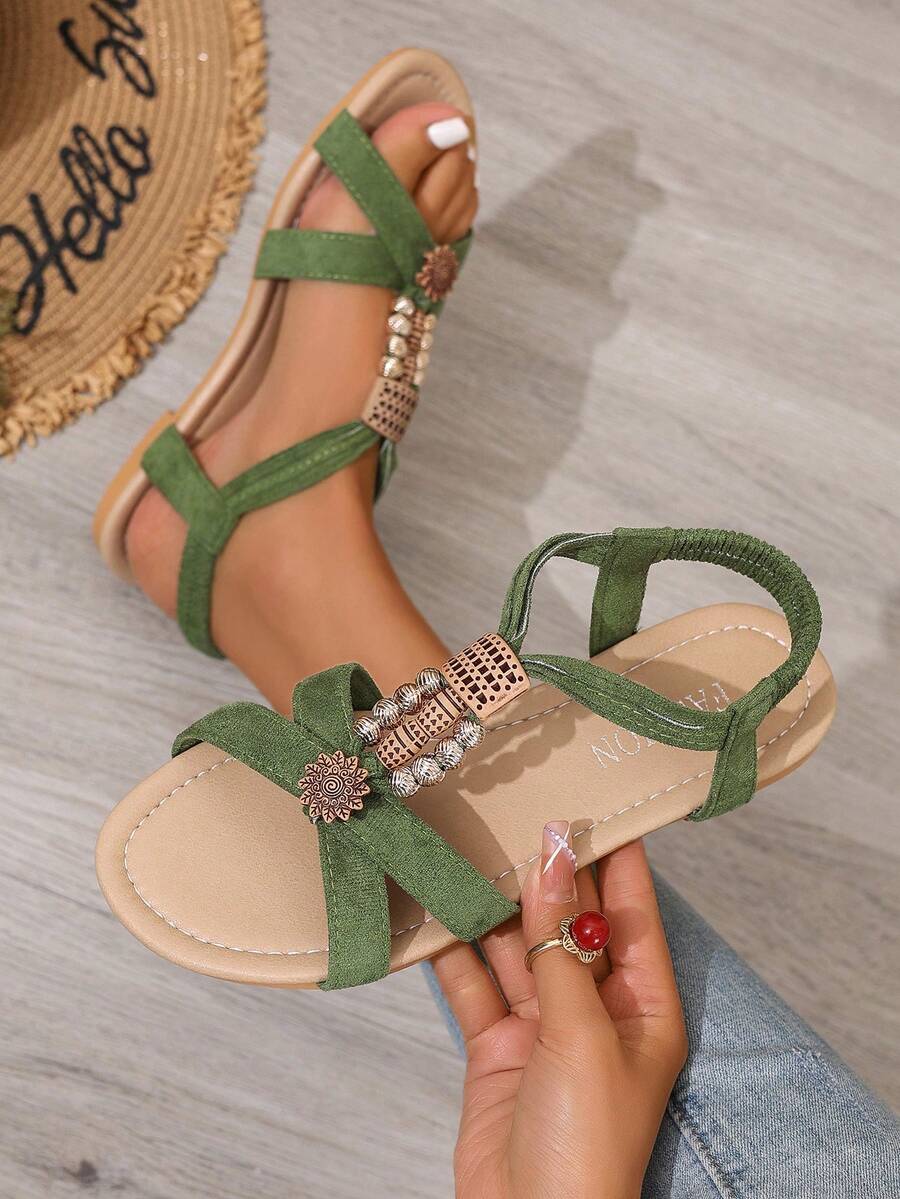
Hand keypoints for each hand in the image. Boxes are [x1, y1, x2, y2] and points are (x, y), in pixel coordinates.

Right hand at [433, 825, 686, 1198]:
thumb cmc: (586, 1143)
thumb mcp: (583, 1032)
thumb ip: (560, 944)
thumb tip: (552, 858)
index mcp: (643, 1005)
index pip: (633, 912)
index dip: (617, 856)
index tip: (597, 799)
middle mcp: (595, 1008)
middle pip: (568, 922)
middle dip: (543, 873)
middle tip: (516, 809)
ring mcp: (542, 1026)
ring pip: (514, 947)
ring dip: (491, 906)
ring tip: (467, 846)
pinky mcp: (495, 1046)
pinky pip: (473, 985)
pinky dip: (452, 952)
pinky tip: (432, 911)